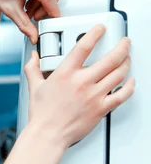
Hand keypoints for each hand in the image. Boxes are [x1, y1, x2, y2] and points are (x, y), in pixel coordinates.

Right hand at [24, 25, 133, 148]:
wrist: (48, 135)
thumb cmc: (42, 115)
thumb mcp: (34, 87)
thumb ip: (33, 69)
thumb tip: (33, 57)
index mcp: (65, 74)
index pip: (84, 46)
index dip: (95, 33)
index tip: (100, 29)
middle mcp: (82, 82)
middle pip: (111, 58)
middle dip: (122, 46)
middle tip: (124, 42)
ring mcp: (94, 95)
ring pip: (119, 73)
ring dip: (126, 63)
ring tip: (127, 58)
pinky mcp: (101, 108)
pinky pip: (123, 94)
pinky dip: (130, 86)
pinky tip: (130, 81)